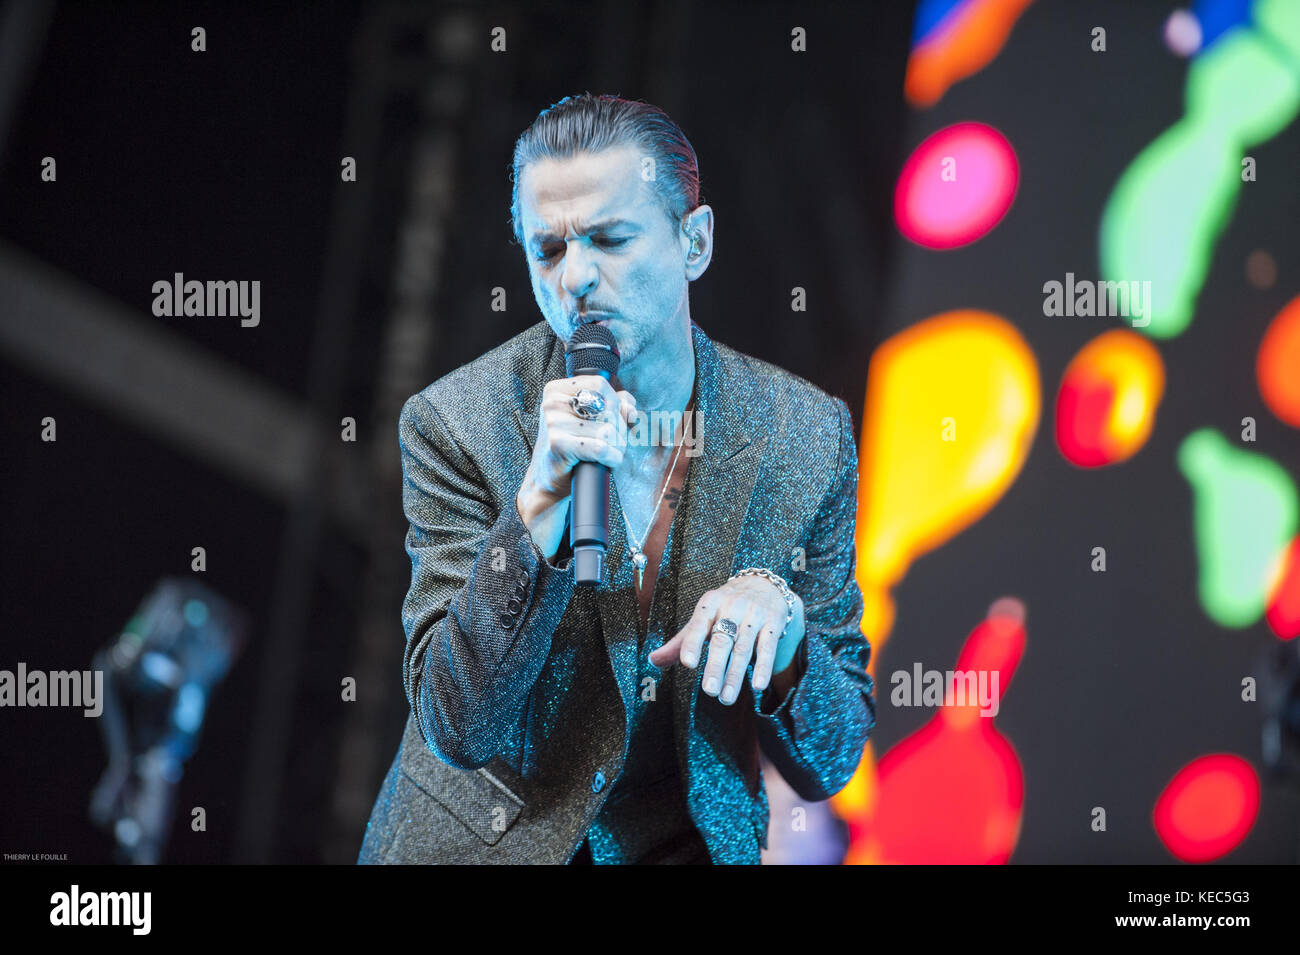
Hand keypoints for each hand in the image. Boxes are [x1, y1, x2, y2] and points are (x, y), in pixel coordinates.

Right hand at [515, 375, 636, 558]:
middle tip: (613, 443)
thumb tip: (630, 409)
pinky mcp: (559, 444)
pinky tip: (608, 461)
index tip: (618, 418)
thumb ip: (612, 405)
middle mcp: (552, 403)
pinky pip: (601, 448)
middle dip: (620, 429)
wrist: (549, 479)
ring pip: (608, 430)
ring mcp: (554, 423)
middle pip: (607, 408)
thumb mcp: (590, 419)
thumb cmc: (572, 446)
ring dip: (617, 446)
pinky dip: (612, 457)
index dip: (616, 403)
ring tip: (608, 454)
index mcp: (557, 390)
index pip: (600, 385)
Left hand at [649, 574, 804, 704]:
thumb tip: (652, 661)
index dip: (692, 643)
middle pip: (722, 640)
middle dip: (715, 666)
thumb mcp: (703, 617)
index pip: (698, 625)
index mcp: (709, 604)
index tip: (687, 663)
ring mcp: (754, 615)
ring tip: (726, 698)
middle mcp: (731, 607)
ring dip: (735, 675)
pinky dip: (763, 667)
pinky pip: (768, 647)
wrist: (764, 584)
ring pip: (743, 648)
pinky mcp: (773, 623)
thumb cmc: (725, 607)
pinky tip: (758, 686)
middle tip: (709, 691)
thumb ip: (681, 641)